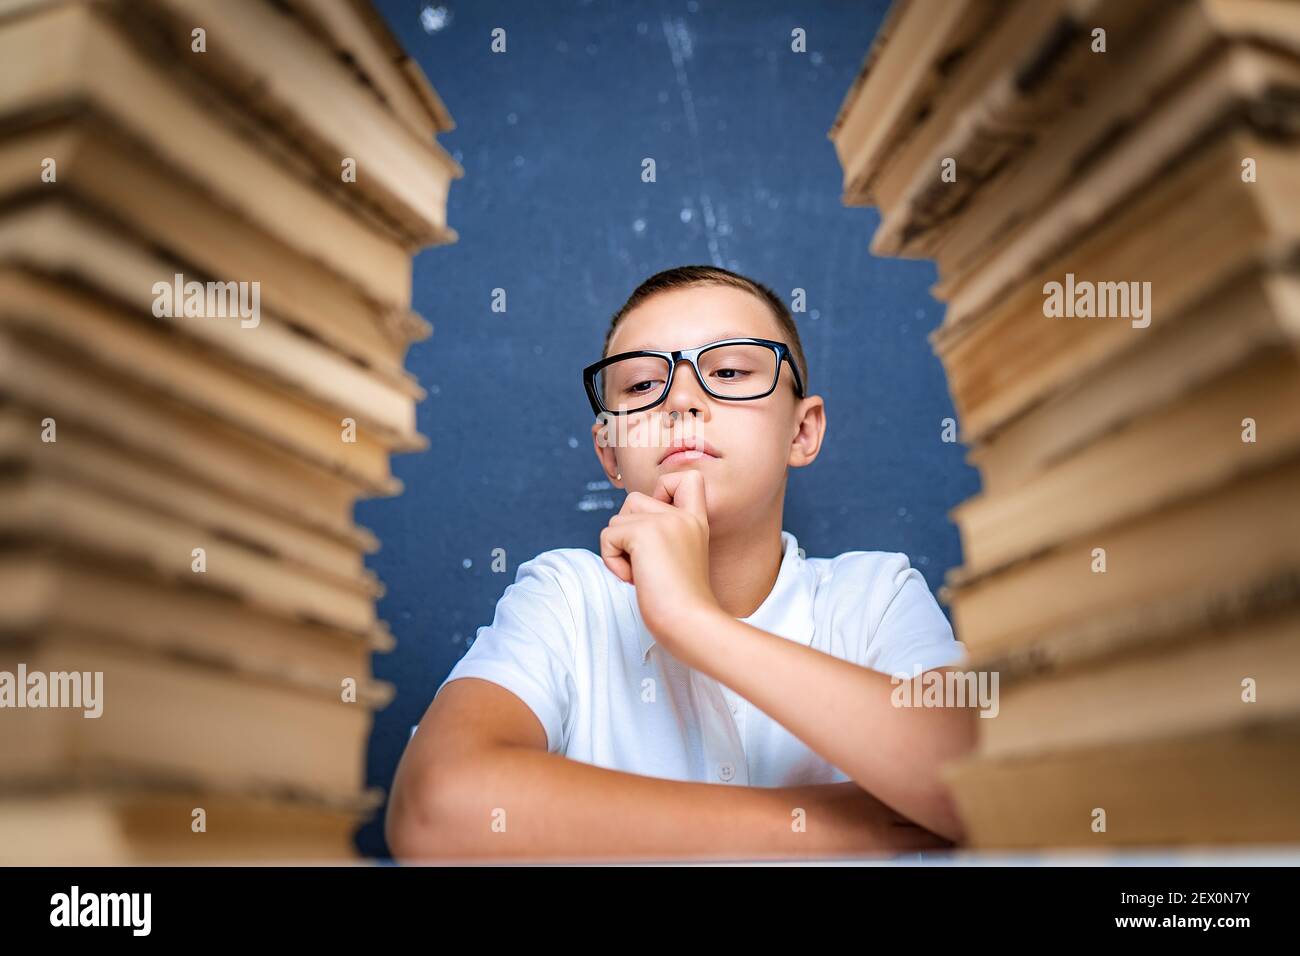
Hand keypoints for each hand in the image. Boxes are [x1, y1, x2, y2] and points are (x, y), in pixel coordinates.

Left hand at [599, 469, 722, 659]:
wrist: (689, 623)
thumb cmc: (680, 605)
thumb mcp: (677, 560)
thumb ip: (661, 537)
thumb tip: (622, 528)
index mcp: (695, 522)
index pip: (687, 478)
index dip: (664, 489)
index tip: (659, 524)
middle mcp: (682, 516)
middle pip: (633, 500)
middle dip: (627, 532)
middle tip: (646, 565)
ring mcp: (665, 521)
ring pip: (616, 519)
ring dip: (618, 549)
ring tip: (642, 574)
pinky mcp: (645, 533)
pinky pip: (608, 535)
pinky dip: (612, 560)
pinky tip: (634, 579)